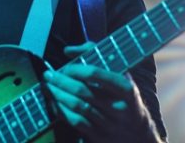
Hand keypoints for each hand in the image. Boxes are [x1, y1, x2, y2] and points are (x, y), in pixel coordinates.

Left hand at [43, 42, 158, 141]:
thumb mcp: (120, 73)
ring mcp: (109, 124)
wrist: (137, 132)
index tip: (65, 67)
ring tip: (47, 87)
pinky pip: (76, 122)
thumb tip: (68, 50)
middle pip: (83, 92)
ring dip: (58, 96)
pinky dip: (61, 111)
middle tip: (48, 75)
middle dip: (61, 82)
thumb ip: (95, 54)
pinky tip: (53, 103)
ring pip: (78, 107)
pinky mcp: (99, 136)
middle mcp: (118, 107)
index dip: (76, 69)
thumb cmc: (123, 95)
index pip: (96, 74)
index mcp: (125, 88)